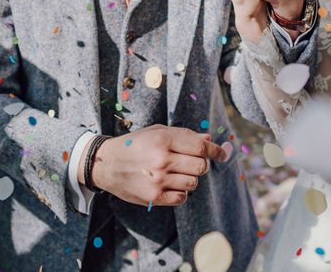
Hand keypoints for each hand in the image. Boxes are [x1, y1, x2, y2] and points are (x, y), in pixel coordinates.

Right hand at [86, 125, 230, 205]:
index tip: (223, 154)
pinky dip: (182, 192)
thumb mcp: (158, 132)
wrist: (106, 164)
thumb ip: (184, 135)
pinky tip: (172, 184)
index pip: (201, 147)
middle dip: (201, 164)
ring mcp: (158, 180)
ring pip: (193, 183)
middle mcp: (162, 160)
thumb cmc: (135, 144)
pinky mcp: (153, 197)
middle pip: (200, 166)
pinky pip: (182, 198)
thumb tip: (209, 140)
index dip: (216, 150)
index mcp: (164, 140)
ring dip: (191, 178)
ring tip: (178, 172)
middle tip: (192, 162)